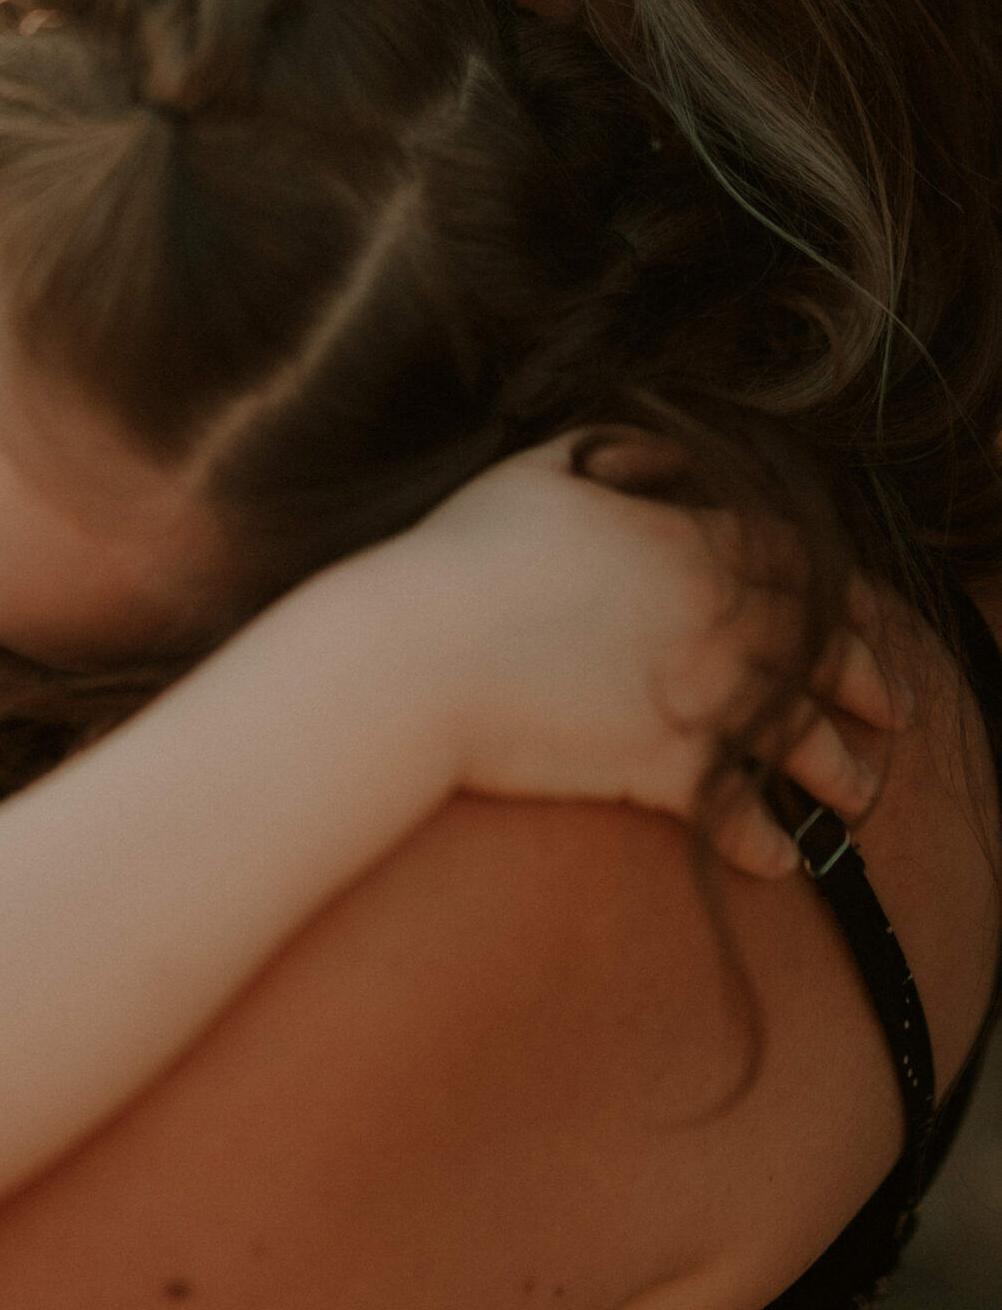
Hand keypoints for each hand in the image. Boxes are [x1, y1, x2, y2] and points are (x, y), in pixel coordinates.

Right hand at [400, 437, 907, 878]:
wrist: (414, 655)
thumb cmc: (459, 556)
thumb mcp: (535, 470)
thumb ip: (613, 448)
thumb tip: (664, 449)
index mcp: (691, 541)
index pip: (803, 564)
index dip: (847, 596)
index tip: (870, 622)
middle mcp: (716, 618)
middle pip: (822, 651)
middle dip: (869, 682)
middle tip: (895, 709)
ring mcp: (698, 696)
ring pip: (800, 736)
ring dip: (841, 770)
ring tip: (860, 796)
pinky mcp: (664, 768)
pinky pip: (739, 812)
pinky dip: (769, 840)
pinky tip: (783, 860)